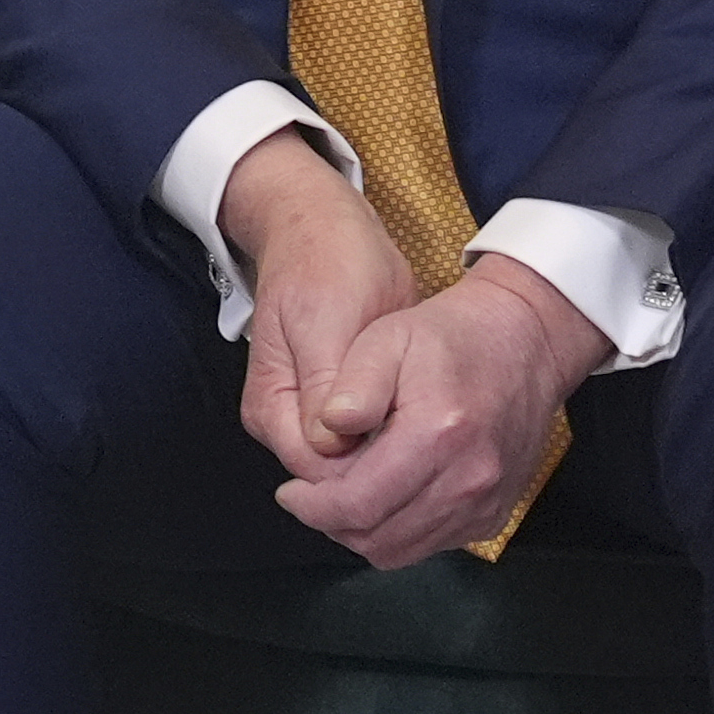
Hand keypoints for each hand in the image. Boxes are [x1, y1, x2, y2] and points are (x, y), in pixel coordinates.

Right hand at [220, 129, 414, 487]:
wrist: (326, 230)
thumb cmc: (329, 263)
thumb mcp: (328, 317)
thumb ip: (325, 384)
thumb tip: (332, 442)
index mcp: (272, 407)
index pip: (319, 475)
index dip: (370, 471)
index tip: (419, 441)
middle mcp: (286, 424)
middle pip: (337, 484)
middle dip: (387, 471)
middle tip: (440, 442)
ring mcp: (311, 421)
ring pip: (360, 472)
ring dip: (400, 460)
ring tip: (441, 433)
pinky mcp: (339, 413)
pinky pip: (373, 451)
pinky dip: (404, 445)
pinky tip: (434, 424)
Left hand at [271, 257, 610, 565]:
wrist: (526, 342)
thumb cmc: (453, 336)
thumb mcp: (387, 338)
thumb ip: (351, 386)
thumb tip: (325, 431)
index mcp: (437, 436)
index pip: (358, 505)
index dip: (312, 508)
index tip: (290, 493)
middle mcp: (468, 480)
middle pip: (378, 539)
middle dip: (331, 523)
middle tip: (310, 496)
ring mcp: (486, 502)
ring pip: (403, 550)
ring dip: (363, 532)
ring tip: (342, 495)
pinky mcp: (495, 513)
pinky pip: (432, 545)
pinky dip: (398, 531)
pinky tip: (385, 496)